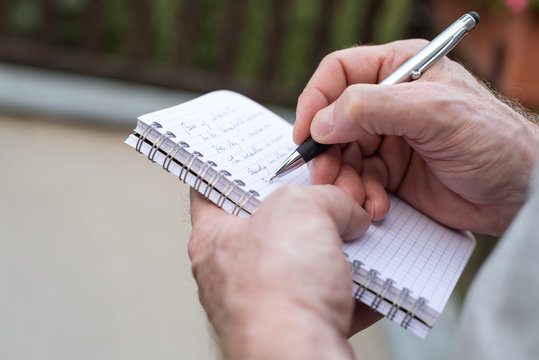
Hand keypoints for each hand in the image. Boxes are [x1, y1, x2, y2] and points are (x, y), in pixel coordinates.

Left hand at [189, 185, 379, 359]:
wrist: (300, 359)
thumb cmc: (277, 294)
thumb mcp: (300, 209)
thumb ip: (324, 195)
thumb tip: (347, 210)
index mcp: (216, 238)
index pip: (213, 188)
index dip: (235, 166)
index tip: (257, 157)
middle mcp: (235, 271)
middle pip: (270, 224)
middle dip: (306, 209)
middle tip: (330, 193)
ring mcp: (267, 300)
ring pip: (305, 261)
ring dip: (336, 247)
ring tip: (358, 231)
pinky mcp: (299, 324)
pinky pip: (328, 294)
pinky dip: (352, 283)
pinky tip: (371, 272)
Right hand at [295, 40, 538, 234]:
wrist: (519, 193)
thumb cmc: (493, 140)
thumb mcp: (435, 113)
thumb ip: (373, 109)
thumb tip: (321, 122)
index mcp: (399, 70)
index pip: (339, 73)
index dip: (316, 100)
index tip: (306, 133)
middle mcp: (388, 102)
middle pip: (334, 120)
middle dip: (327, 151)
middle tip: (325, 176)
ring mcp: (388, 138)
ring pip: (343, 155)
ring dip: (344, 180)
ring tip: (356, 199)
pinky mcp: (392, 172)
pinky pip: (360, 181)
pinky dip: (362, 196)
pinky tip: (377, 208)